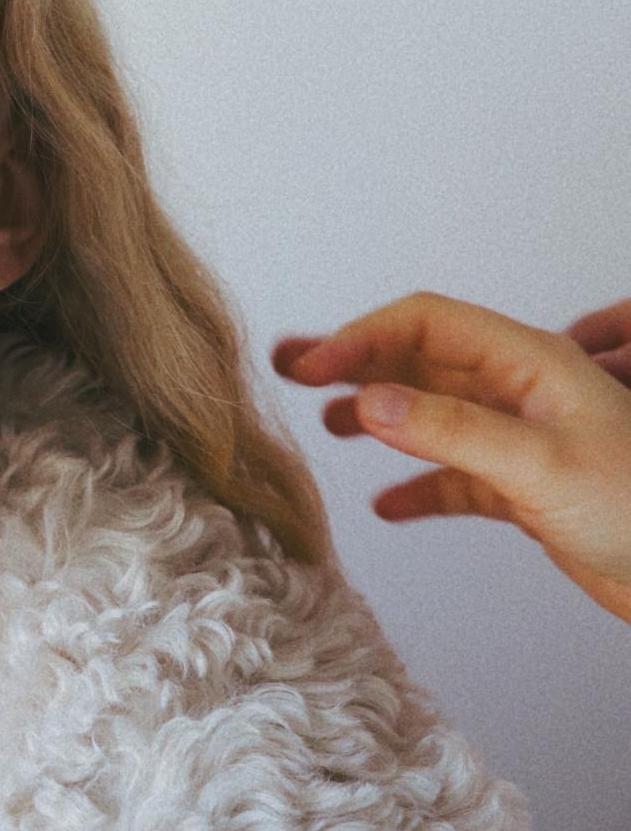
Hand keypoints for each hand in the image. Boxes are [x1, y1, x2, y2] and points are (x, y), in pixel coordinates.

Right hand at [271, 291, 630, 625]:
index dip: (362, 338)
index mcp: (530, 365)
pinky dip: (416, 486)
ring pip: (430, 414)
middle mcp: (520, 393)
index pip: (426, 325)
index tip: (311, 368)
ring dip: (376, 415)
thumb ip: (452, 430)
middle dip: (353, 361)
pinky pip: (453, 476)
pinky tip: (390, 505)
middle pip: (419, 360)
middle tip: (288, 368)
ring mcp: (520, 439)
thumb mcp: (542, 465)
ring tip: (323, 425)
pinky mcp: (523, 488)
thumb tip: (368, 402)